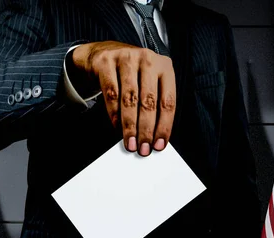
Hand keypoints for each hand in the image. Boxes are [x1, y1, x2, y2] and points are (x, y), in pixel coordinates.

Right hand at [70, 41, 175, 155]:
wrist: (105, 52)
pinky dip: (114, 113)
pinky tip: (116, 127)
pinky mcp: (106, 62)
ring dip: (129, 125)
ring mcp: (126, 58)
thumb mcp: (149, 82)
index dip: (164, 126)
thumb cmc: (132, 73)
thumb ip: (154, 105)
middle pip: (149, 101)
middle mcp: (148, 59)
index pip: (168, 102)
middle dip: (146, 130)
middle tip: (143, 148)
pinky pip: (111, 93)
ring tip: (130, 142)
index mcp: (164, 67)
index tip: (159, 145)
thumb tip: (155, 138)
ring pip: (129, 99)